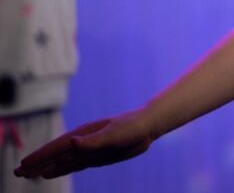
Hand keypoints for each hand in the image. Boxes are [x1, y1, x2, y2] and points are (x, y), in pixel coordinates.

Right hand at [15, 110, 154, 179]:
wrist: (146, 128)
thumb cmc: (131, 127)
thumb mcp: (113, 135)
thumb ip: (93, 141)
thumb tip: (71, 143)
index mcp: (82, 136)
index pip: (57, 149)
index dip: (40, 157)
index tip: (24, 165)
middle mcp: (81, 143)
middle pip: (55, 156)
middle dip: (37, 163)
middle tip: (17, 172)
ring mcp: (87, 150)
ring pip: (61, 161)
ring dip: (45, 167)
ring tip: (28, 175)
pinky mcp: (94, 157)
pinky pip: (73, 164)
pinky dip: (60, 169)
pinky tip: (50, 173)